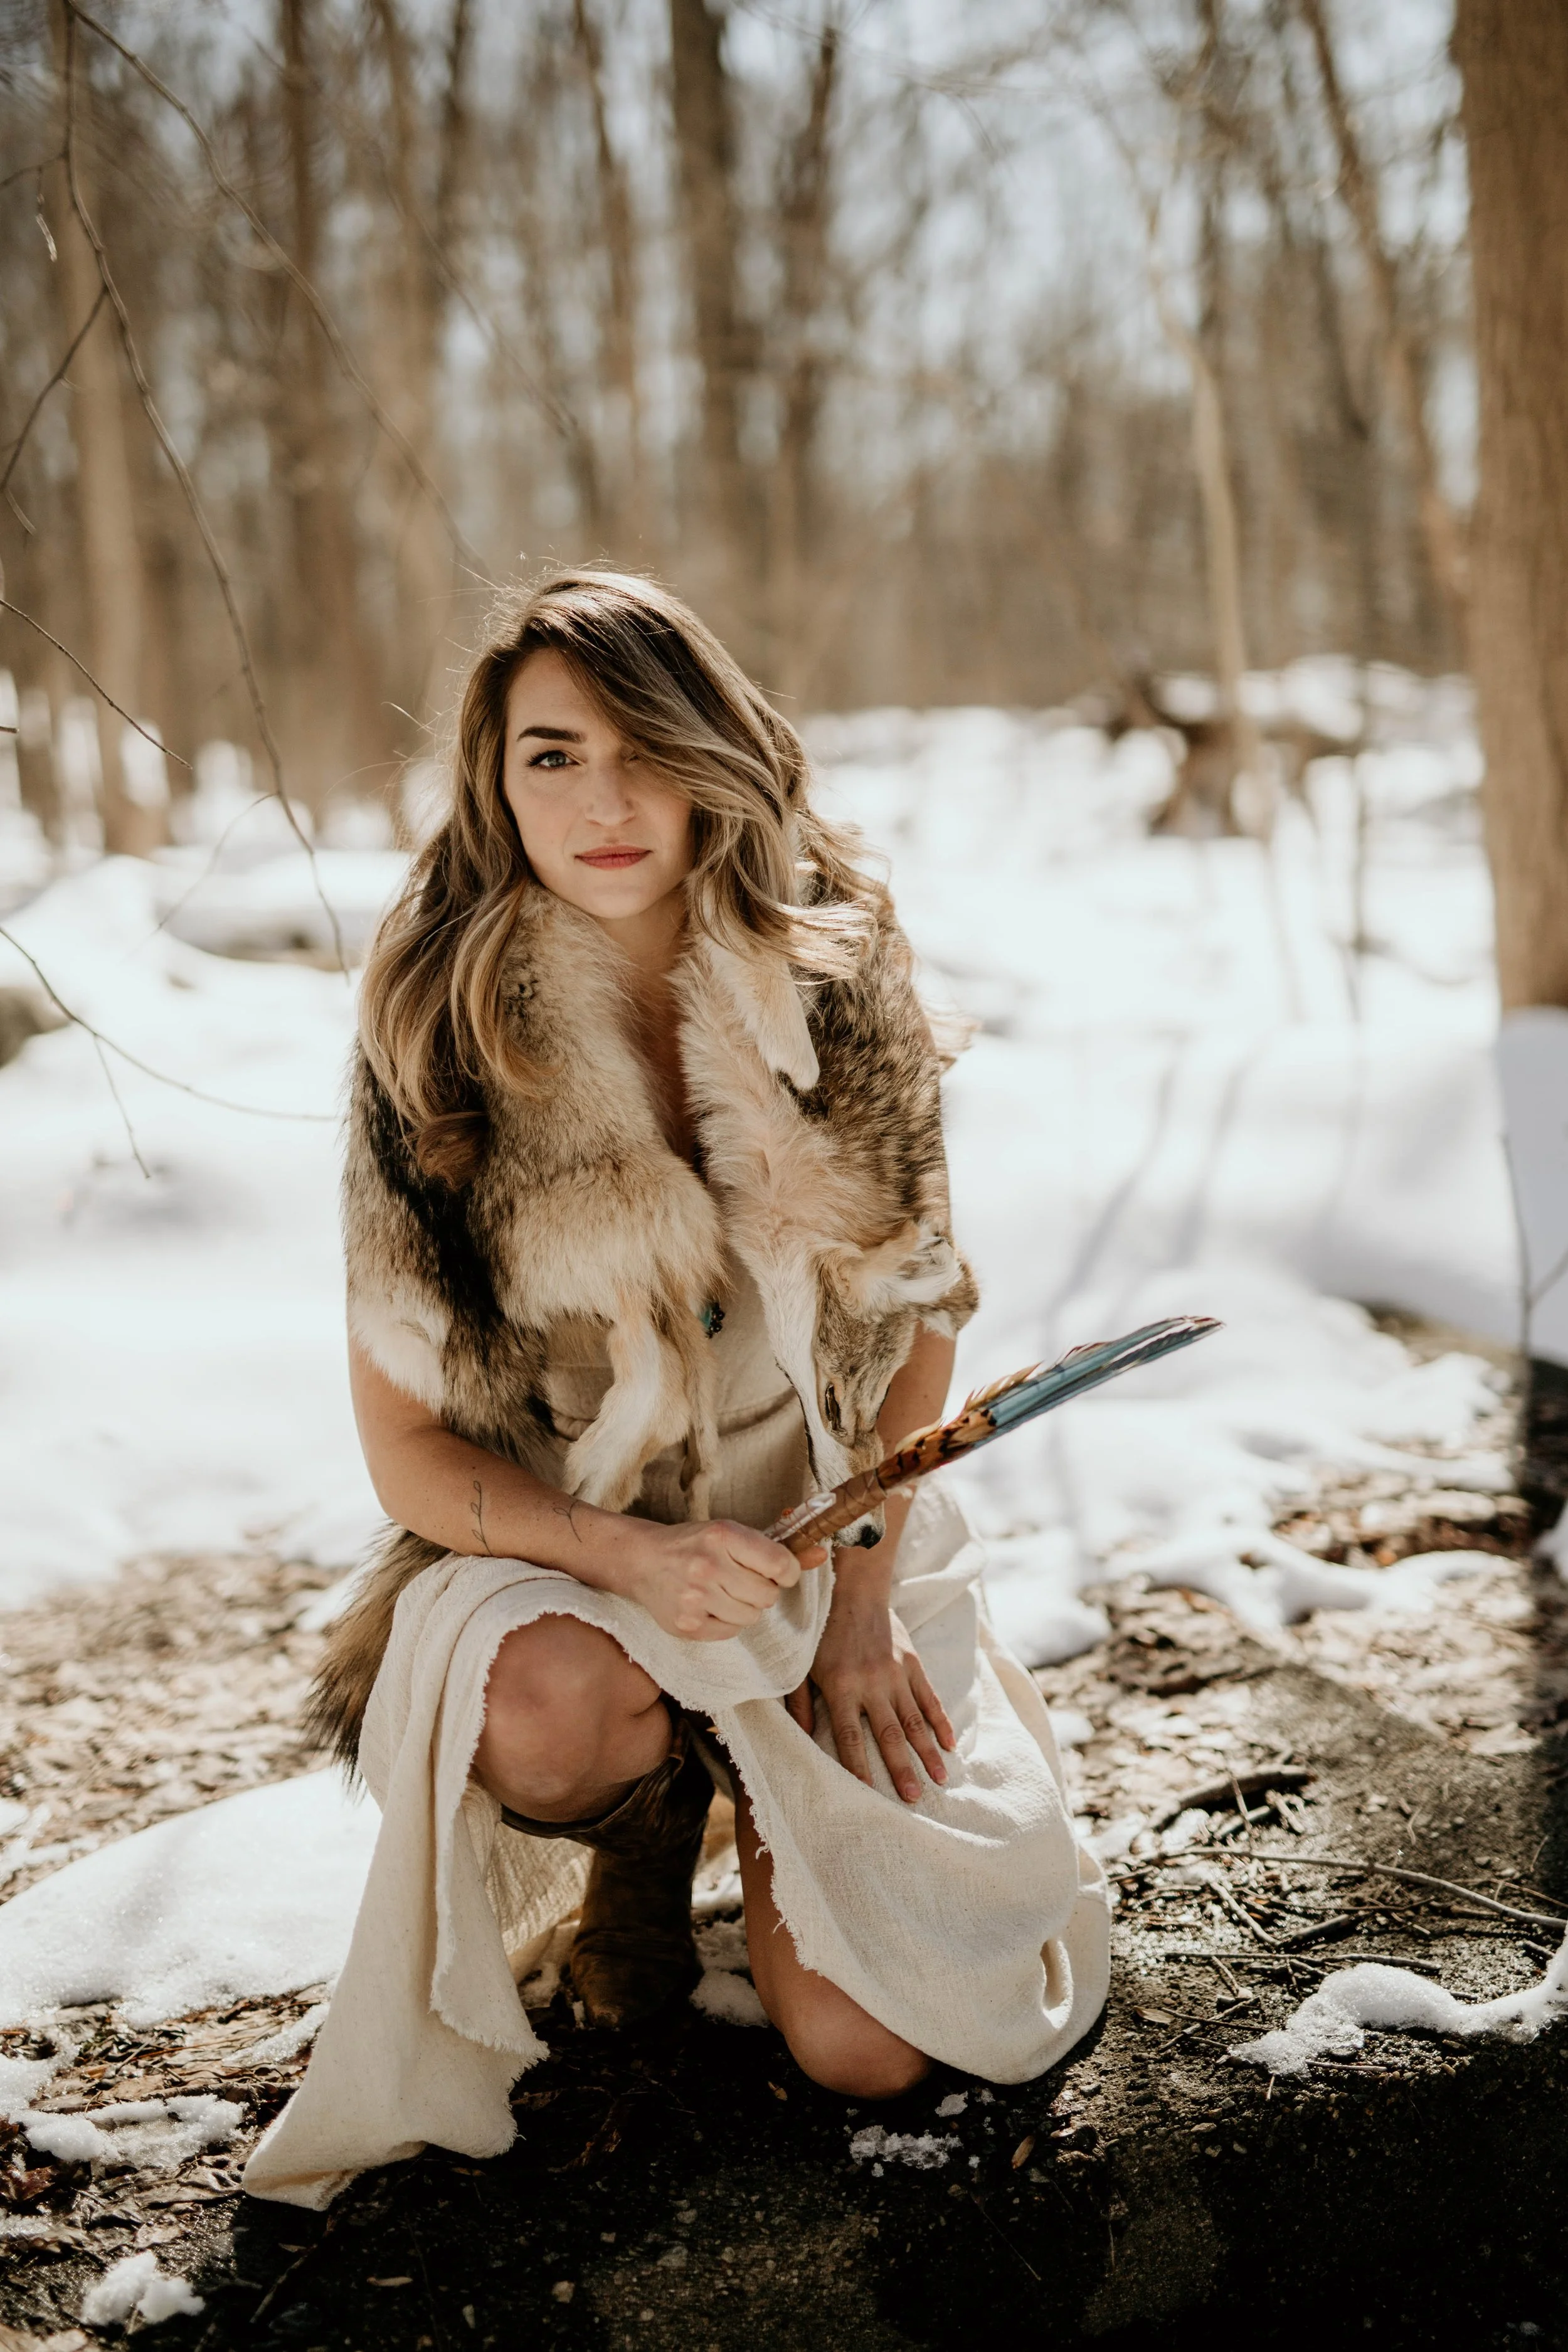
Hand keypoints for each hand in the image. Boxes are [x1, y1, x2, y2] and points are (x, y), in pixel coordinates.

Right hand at [615, 1517, 825, 1641]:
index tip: (781, 1572)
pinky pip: (731, 1632)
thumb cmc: (694, 1544)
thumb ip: (777, 1547)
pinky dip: (727, 1622)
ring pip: (752, 1616)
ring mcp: (695, 1598)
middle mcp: (707, 1566)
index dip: (789, 1572)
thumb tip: (821, 1554)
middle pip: (768, 1595)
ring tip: (724, 1592)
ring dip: (746, 1607)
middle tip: (742, 1580)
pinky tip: (710, 1605)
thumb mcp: (732, 1535)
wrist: (643, 1560)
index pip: (779, 1563)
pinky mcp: (687, 1625)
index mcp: (722, 1535)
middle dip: (763, 1590)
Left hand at [786, 1583, 955, 1802]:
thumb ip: (802, 1701)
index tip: (867, 1793)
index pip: (849, 1735)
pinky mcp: (912, 1664)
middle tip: (914, 1798)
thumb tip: (802, 1737)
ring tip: (940, 1779)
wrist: (854, 1590)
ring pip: (915, 1720)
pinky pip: (930, 1698)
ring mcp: (896, 1674)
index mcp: (841, 1686)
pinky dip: (941, 1722)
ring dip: (928, 1752)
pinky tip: (951, 1744)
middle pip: (888, 1734)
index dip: (858, 1765)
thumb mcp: (802, 1665)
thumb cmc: (822, 1631)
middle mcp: (871, 1683)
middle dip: (902, 1768)